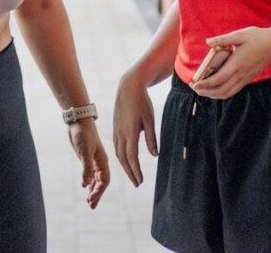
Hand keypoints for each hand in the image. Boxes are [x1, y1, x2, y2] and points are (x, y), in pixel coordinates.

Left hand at [67, 119, 109, 207]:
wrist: (78, 121)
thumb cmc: (83, 134)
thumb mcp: (85, 152)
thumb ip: (86, 168)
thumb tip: (86, 184)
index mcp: (103, 161)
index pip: (104, 180)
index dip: (99, 191)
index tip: (91, 199)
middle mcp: (100, 162)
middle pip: (100, 182)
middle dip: (97, 194)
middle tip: (91, 206)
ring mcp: (93, 160)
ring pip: (95, 179)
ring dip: (92, 190)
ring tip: (89, 202)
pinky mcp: (86, 158)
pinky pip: (89, 173)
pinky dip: (88, 182)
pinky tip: (85, 187)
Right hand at [113, 70, 157, 186]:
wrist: (128, 86)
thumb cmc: (142, 102)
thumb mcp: (149, 119)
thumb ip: (151, 138)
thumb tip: (154, 155)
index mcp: (129, 132)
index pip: (132, 157)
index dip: (136, 171)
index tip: (140, 181)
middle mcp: (120, 133)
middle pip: (123, 158)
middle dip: (130, 172)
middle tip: (137, 183)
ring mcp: (116, 129)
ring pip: (118, 152)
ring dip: (125, 165)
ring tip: (132, 174)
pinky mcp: (116, 126)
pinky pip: (116, 145)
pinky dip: (121, 156)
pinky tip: (125, 159)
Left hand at [191, 27, 270, 98]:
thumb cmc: (257, 38)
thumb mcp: (239, 34)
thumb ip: (223, 39)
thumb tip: (208, 41)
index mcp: (237, 63)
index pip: (218, 79)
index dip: (206, 84)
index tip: (195, 84)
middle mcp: (241, 74)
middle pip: (222, 90)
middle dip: (207, 92)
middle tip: (195, 89)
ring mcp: (245, 78)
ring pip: (228, 93)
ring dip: (214, 95)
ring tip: (203, 91)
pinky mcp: (248, 79)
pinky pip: (234, 90)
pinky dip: (223, 92)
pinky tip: (216, 88)